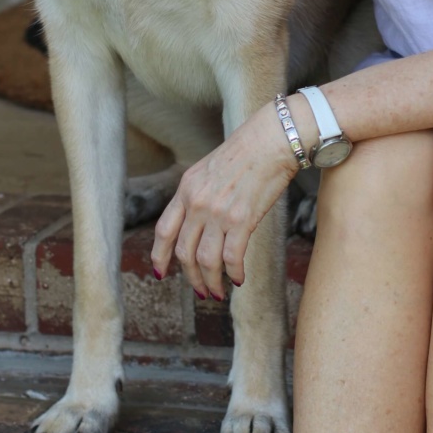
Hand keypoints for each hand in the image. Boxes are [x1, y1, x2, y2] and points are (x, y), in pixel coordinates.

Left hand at [151, 103, 298, 296]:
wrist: (272, 140)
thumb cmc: (247, 152)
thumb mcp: (208, 169)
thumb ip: (198, 195)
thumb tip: (196, 223)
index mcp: (186, 189)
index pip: (164, 230)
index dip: (159, 256)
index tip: (160, 272)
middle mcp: (197, 202)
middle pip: (184, 252)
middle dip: (190, 277)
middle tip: (199, 291)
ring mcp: (218, 212)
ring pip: (206, 260)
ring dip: (210, 282)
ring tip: (217, 293)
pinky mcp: (242, 219)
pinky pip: (231, 257)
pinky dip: (233, 272)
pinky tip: (238, 278)